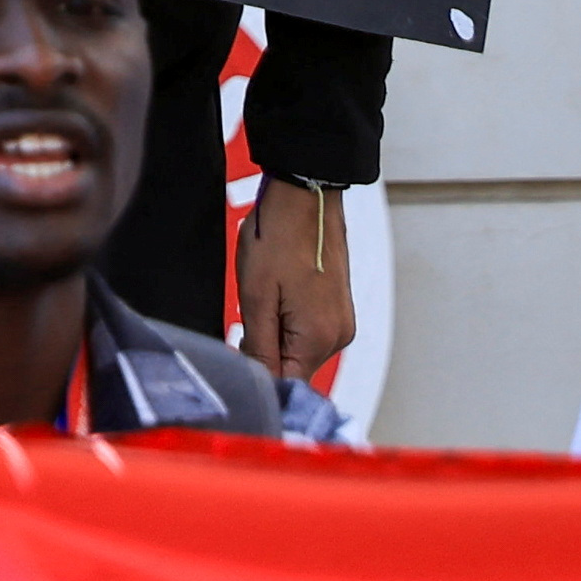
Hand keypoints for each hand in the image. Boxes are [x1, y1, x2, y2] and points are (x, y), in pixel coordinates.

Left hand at [235, 179, 357, 390]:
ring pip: (299, 349)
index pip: (287, 384)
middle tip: (249, 314)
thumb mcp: (256, 297)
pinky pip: (308, 330)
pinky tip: (276, 293)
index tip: (239, 352)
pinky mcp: (337, 308)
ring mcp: (341, 321)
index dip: (258, 374)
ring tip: (265, 296)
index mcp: (319, 339)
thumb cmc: (278, 237)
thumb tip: (261, 383)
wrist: (304, 196)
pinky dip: (288, 321)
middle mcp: (338, 336)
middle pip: (294, 368)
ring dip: (275, 334)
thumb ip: (260, 347)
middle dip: (265, 351)